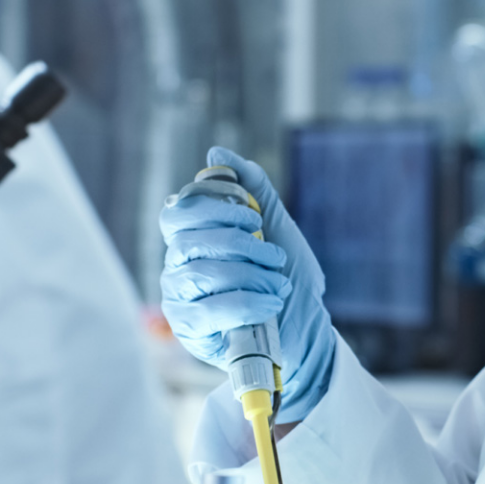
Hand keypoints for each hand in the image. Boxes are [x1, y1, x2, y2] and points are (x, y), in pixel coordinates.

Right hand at [159, 147, 335, 422]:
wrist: (306, 330)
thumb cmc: (286, 278)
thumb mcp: (279, 228)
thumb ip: (254, 190)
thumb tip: (219, 154)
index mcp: (194, 235)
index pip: (180, 209)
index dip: (213, 205)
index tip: (253, 215)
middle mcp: (178, 263)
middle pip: (188, 240)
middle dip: (240, 243)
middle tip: (274, 255)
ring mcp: (179, 297)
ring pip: (200, 272)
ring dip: (249, 274)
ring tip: (279, 283)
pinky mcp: (189, 329)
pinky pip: (208, 310)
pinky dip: (245, 302)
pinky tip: (270, 302)